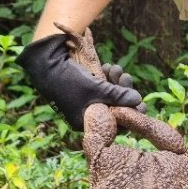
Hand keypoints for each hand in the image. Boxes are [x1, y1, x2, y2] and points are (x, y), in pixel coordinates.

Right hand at [18, 32, 143, 129]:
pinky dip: (108, 78)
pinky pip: (102, 88)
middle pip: (114, 108)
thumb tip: (138, 101)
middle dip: (124, 92)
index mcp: (86, 122)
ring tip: (116, 68)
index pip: (115, 125)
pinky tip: (109, 67)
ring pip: (110, 96)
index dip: (130, 114)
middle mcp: (86, 115)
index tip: (143, 104)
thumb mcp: (97, 89)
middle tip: (127, 78)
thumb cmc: (70, 80)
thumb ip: (119, 96)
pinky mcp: (84, 90)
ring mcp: (85, 102)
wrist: (44, 63)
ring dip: (116, 82)